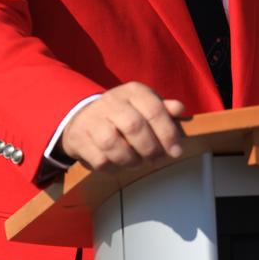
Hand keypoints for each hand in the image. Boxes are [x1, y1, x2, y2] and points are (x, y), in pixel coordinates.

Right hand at [59, 82, 186, 171]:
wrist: (83, 118)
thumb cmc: (123, 115)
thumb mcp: (144, 107)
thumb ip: (163, 110)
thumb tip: (179, 109)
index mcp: (132, 91)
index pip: (153, 109)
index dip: (168, 133)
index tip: (176, 151)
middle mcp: (110, 102)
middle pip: (134, 126)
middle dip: (150, 148)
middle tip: (156, 159)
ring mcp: (92, 120)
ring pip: (113, 144)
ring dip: (131, 160)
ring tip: (137, 162)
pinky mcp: (79, 139)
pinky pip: (100, 160)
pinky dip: (114, 168)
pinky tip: (120, 165)